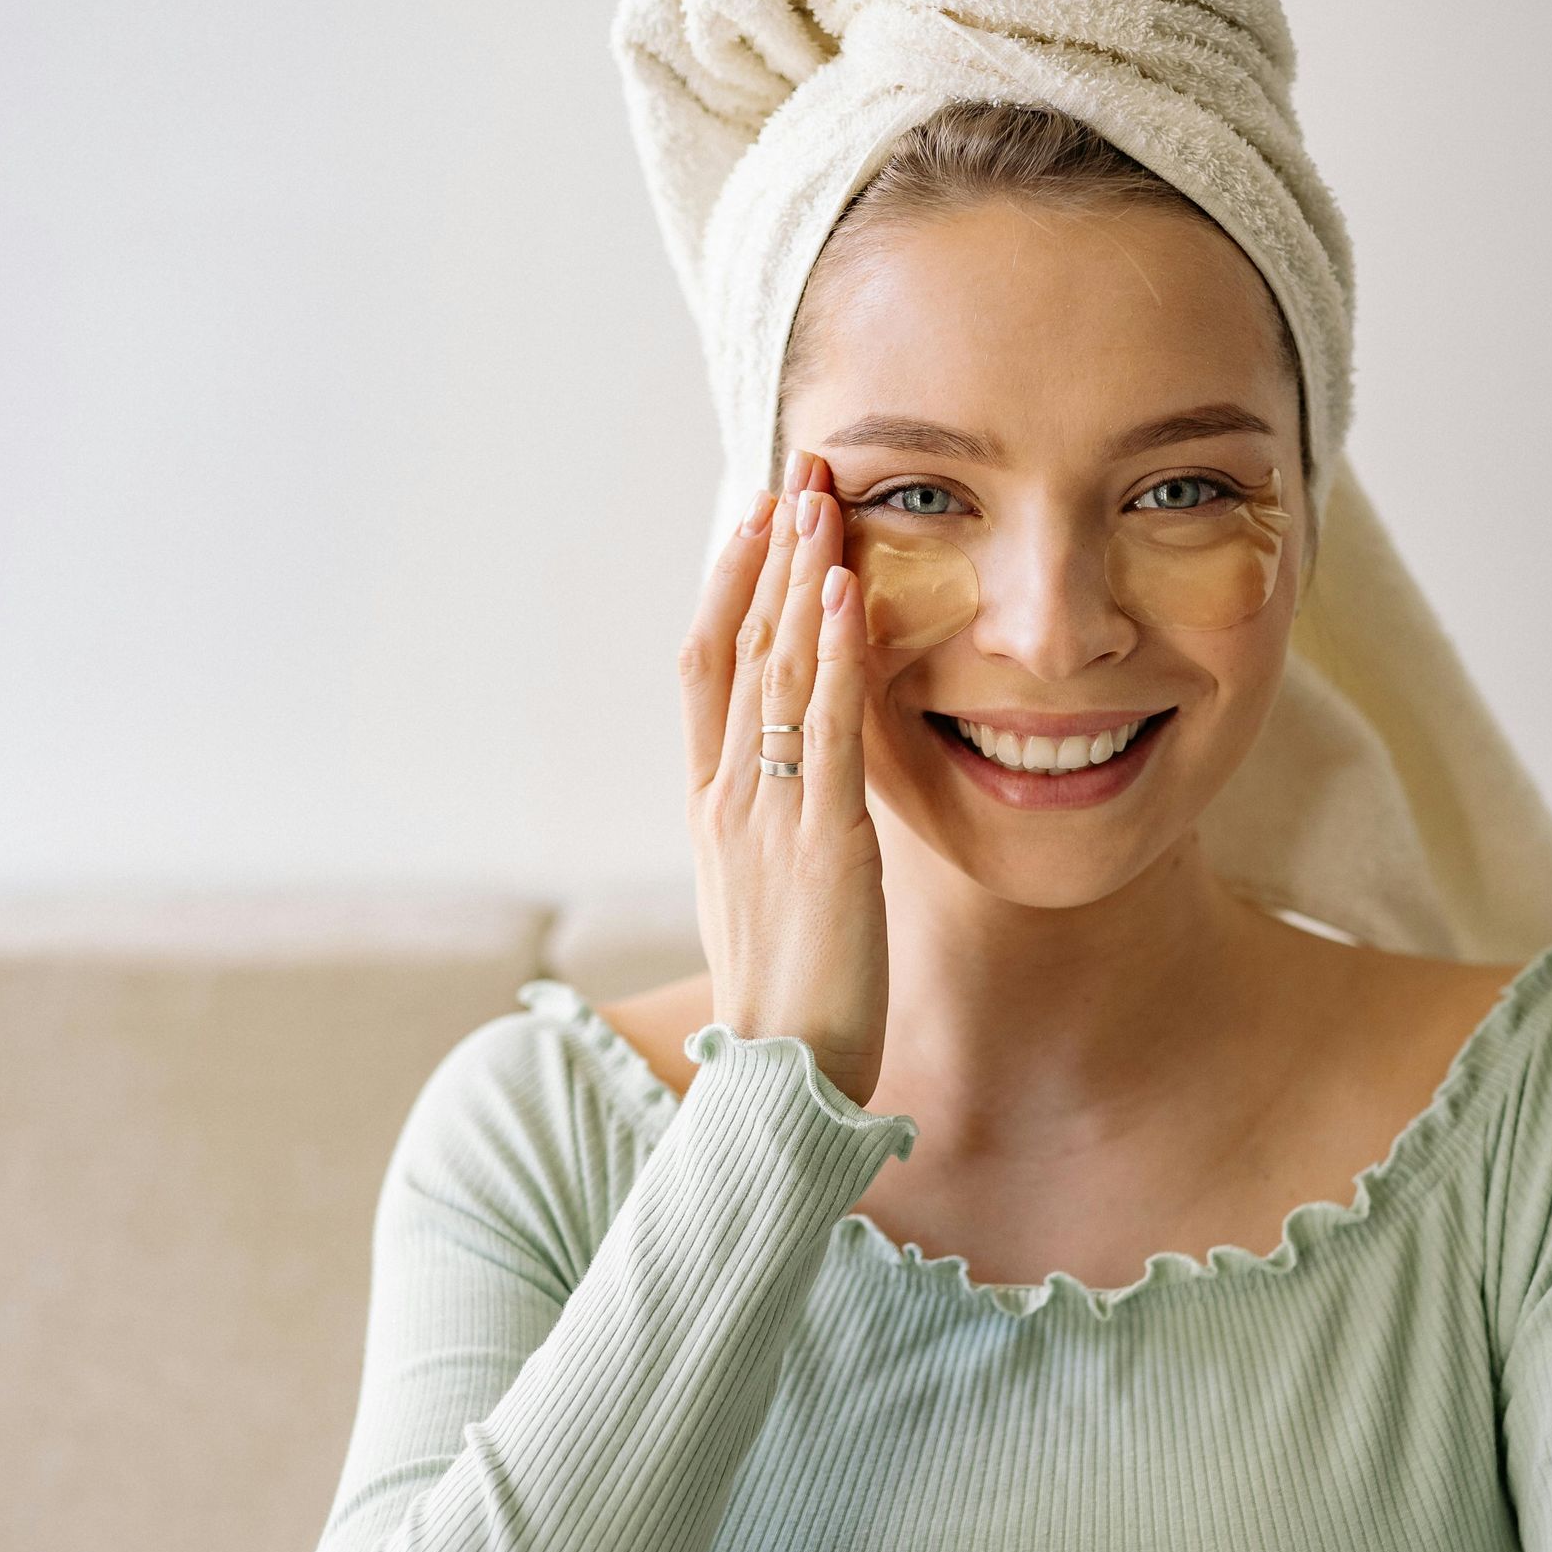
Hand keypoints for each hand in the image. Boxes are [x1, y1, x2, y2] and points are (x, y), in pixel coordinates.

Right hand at [680, 445, 888, 1106]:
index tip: (754, 520)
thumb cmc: (791, 1002)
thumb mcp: (768, 898)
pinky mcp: (822, 839)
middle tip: (797, 471)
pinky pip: (825, 725)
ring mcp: (767, 814)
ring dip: (801, 576)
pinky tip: (847, 588)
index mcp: (710, 808)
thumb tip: (797, 786)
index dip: (727, 586)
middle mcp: (727, 797)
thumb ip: (774, 830)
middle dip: (767, 554)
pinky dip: (835, 650)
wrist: (782, 1080)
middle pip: (737, 647)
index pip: (705, 669)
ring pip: (776, 669)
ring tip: (823, 497)